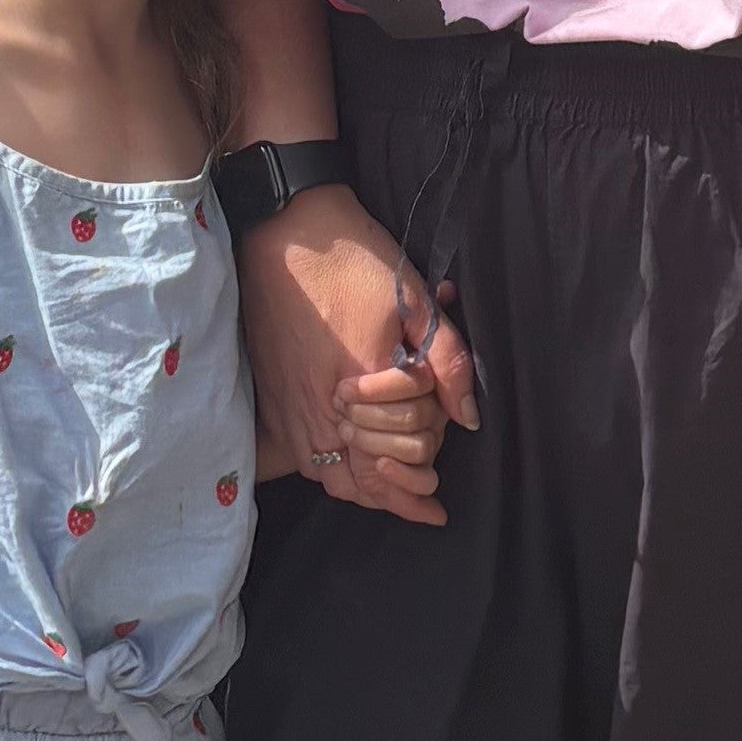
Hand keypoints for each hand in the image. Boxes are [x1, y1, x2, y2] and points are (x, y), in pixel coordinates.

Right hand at [241, 190, 477, 520]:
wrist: (287, 233)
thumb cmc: (356, 263)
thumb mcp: (417, 302)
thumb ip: (449, 362)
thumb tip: (468, 416)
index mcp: (363, 388)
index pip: (392, 466)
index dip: (416, 495)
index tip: (437, 507)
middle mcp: (322, 408)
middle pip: (358, 483)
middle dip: (394, 494)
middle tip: (421, 496)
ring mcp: (292, 406)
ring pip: (325, 476)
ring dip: (359, 490)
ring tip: (386, 491)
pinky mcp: (273, 397)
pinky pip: (299, 457)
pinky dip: (326, 470)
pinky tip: (345, 462)